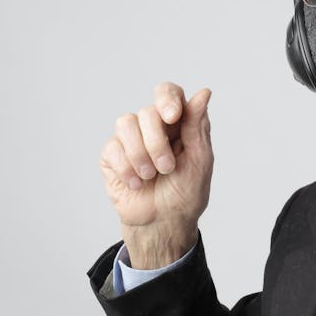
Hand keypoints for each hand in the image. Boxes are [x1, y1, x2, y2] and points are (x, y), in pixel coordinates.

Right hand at [100, 83, 213, 268]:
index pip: (168, 92)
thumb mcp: (199, 160)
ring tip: (151, 176)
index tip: (172, 117)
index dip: (167, 99)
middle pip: (147, 111)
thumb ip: (197, 126)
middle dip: (157, 143)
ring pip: (125, 123)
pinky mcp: (111, 155)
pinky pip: (112, 147)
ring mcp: (130, 139)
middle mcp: (153, 126)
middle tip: (167, 168)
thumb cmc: (186, 193)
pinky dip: (127, 168)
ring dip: (140, 154)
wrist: (163, 222)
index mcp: (178, 123)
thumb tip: (204, 92)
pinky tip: (137, 183)